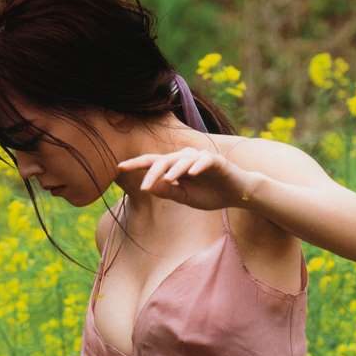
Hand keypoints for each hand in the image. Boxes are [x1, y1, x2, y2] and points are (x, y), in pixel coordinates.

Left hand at [116, 147, 253, 212]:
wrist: (236, 194)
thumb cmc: (210, 194)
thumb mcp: (186, 197)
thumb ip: (169, 191)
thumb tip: (149, 187)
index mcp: (175, 167)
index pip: (153, 162)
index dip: (136, 164)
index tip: (119, 168)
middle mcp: (185, 158)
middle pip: (164, 160)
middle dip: (152, 172)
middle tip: (143, 187)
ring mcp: (200, 158)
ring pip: (183, 159)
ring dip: (174, 170)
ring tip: (166, 180)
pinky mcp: (216, 161)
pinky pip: (205, 160)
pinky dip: (198, 166)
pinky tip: (192, 174)